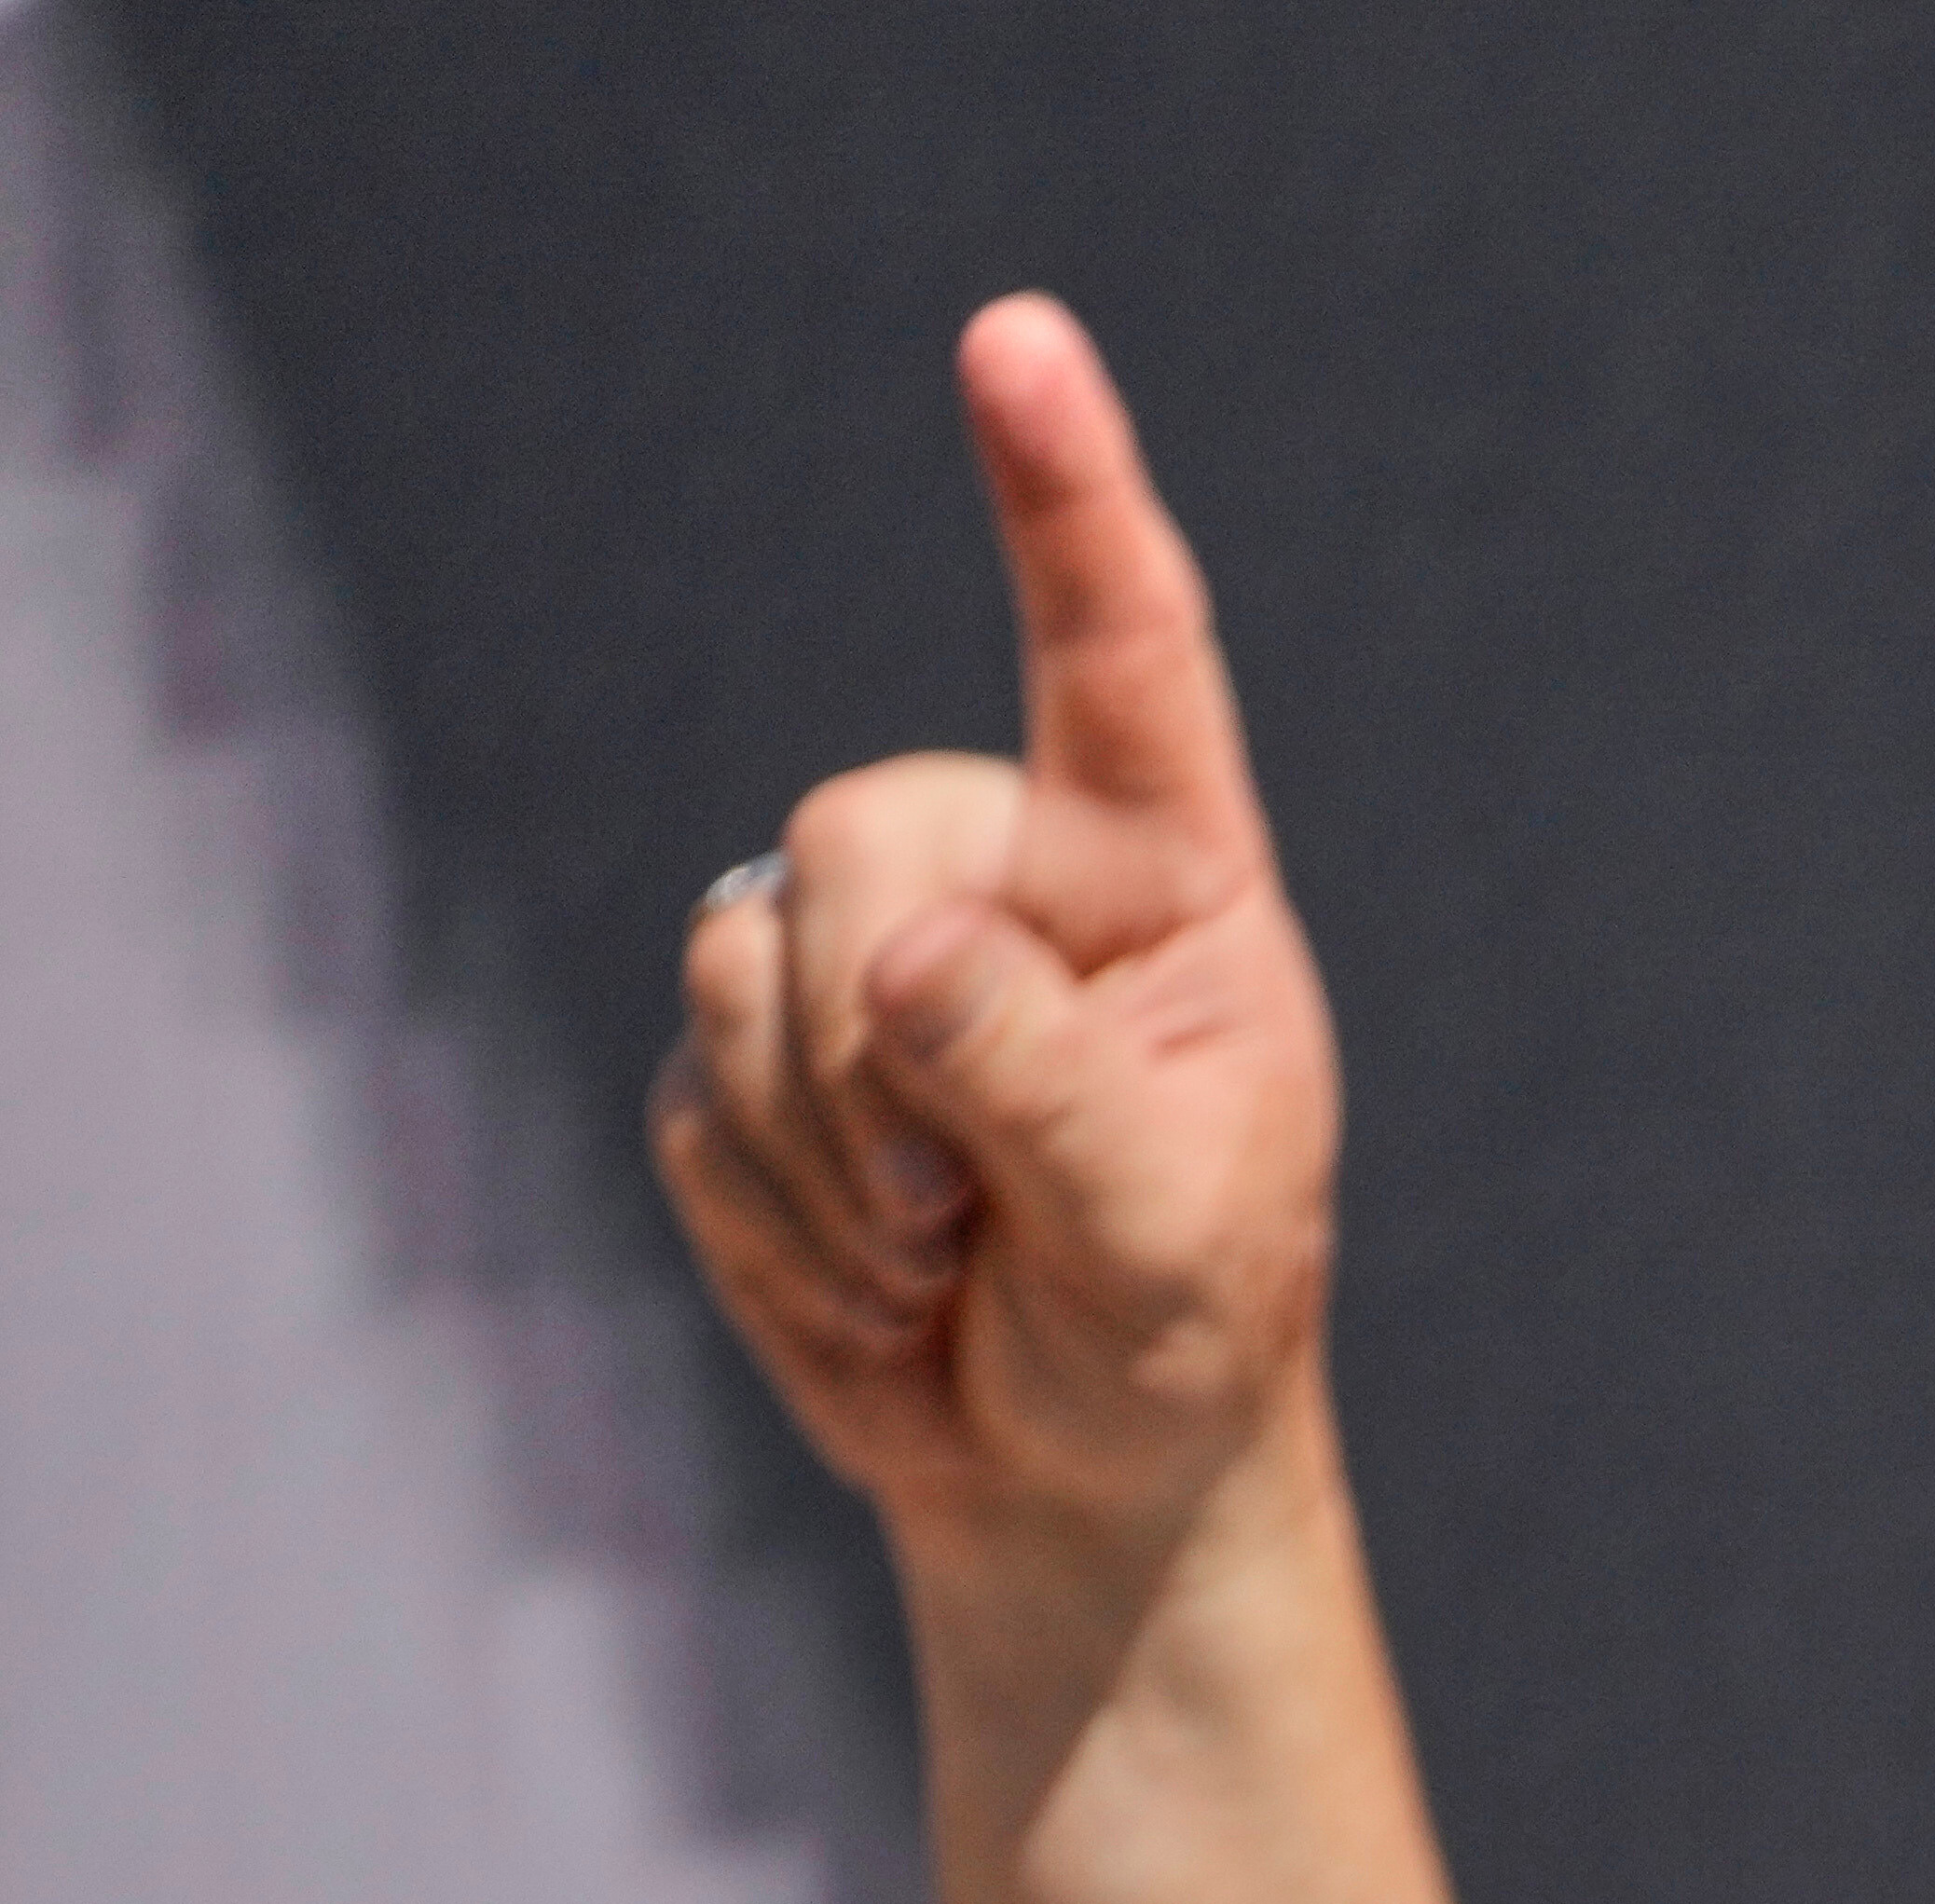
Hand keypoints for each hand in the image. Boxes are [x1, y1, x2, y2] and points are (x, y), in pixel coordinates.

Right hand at [654, 295, 1337, 1615]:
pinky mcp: (752, 1055)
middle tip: (968, 1213)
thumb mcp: (1169, 1232)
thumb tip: (896, 960)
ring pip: (751, 972)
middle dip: (882, 1044)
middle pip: (858, 835)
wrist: (1080, 1471)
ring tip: (946, 1259)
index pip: (1116, 656)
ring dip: (837, 1166)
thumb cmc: (1176, 1335)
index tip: (1017, 341)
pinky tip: (881, 1287)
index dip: (1061, 492)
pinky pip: (699, 1106)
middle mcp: (1003, 874)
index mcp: (1162, 878)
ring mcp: (859, 954)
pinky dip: (784, 1237)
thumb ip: (1049, 1085)